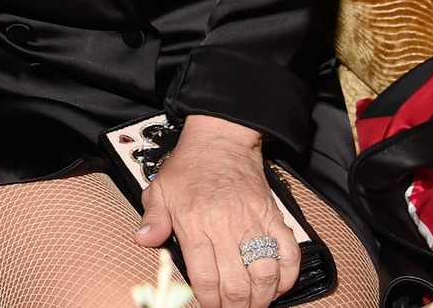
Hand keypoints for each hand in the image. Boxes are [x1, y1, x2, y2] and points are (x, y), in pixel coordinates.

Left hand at [135, 115, 299, 307]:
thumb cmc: (189, 166)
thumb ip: (153, 218)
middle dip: (236, 307)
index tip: (209, 307)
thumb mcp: (160, 188)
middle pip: (237, 284)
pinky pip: (289, 254)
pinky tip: (276, 284)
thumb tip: (143, 240)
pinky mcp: (274, 216)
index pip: (205, 277)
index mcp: (195, 222)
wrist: (220, 140)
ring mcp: (253, 222)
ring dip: (262, 297)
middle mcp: (225, 225)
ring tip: (253, 303)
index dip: (209, 302)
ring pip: (265, 274)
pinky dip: (287, 275)